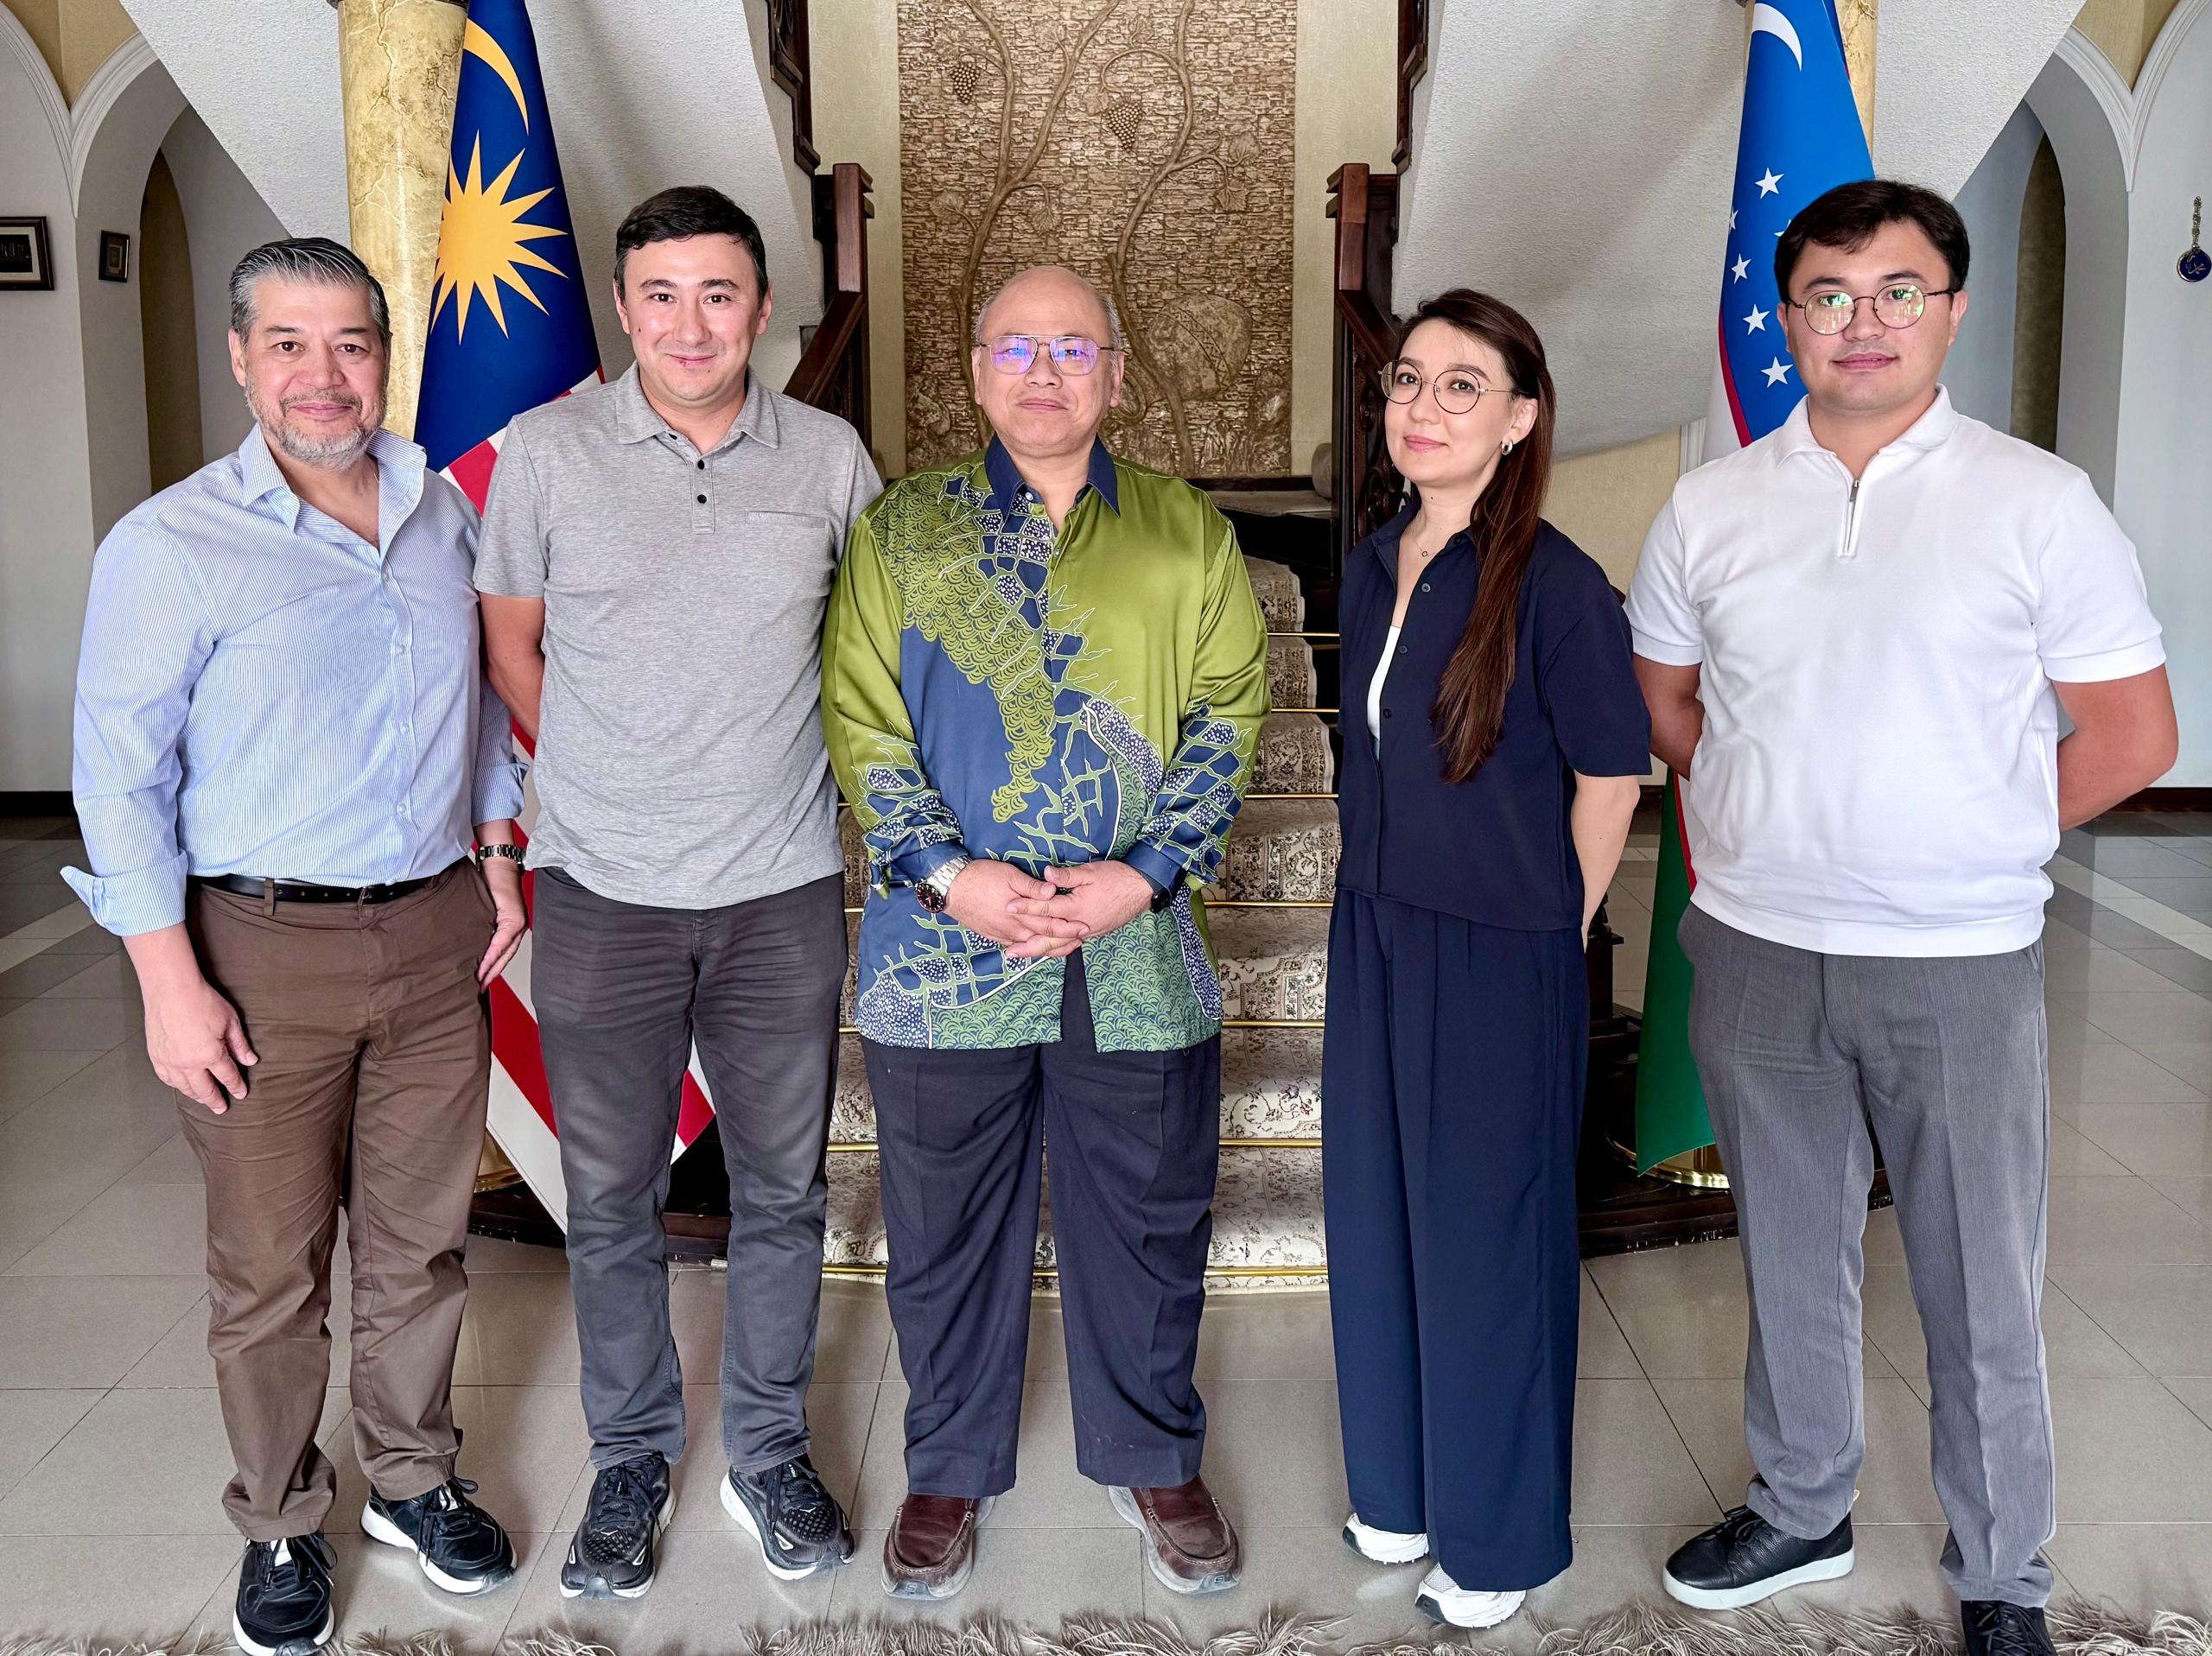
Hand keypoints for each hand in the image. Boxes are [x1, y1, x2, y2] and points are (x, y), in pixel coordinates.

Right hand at [141, 968, 256, 1114]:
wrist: (171, 989)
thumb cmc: (202, 1001)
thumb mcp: (230, 1021)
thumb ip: (239, 1044)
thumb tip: (250, 1060)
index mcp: (210, 1054)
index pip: (227, 1076)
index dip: (236, 1086)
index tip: (241, 1094)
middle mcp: (189, 1062)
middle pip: (205, 1089)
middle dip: (215, 1100)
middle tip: (221, 1108)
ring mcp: (170, 1061)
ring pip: (184, 1087)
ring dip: (195, 1095)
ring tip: (203, 1100)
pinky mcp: (156, 1056)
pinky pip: (166, 1078)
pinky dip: (176, 1085)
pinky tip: (181, 1086)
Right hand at [477, 856, 526, 984]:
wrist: (498, 865)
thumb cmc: (489, 884)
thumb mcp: (483, 910)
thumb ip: (481, 925)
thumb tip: (466, 940)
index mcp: (511, 927)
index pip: (502, 954)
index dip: (491, 970)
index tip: (480, 983)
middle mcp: (518, 928)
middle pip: (505, 958)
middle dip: (491, 975)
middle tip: (478, 988)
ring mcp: (518, 924)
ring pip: (505, 953)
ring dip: (490, 968)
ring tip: (478, 981)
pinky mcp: (515, 919)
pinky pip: (502, 942)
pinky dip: (491, 955)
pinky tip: (482, 965)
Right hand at [943, 859, 1089, 960]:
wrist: (951, 888)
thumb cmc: (981, 877)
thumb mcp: (1009, 875)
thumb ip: (1032, 887)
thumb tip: (1053, 892)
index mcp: (1020, 914)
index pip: (1050, 924)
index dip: (1068, 928)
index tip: (1084, 928)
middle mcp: (1014, 929)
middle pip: (1044, 939)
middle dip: (1064, 940)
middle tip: (1081, 940)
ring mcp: (1003, 935)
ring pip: (1031, 946)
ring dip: (1049, 947)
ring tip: (1064, 947)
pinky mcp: (994, 935)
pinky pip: (1017, 947)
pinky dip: (1030, 949)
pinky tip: (1035, 948)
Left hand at [1007, 860, 1154, 942]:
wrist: (1141, 889)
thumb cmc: (1116, 877)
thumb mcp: (1090, 872)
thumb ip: (1067, 875)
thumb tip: (1045, 874)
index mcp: (1077, 907)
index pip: (1046, 908)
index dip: (1026, 906)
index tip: (1008, 906)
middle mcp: (1080, 924)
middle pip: (1050, 938)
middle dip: (1028, 945)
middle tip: (1008, 951)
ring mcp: (1088, 931)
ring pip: (1060, 945)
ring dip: (1040, 950)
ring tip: (1023, 955)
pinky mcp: (1094, 932)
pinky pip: (1071, 944)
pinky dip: (1057, 949)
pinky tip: (1048, 950)